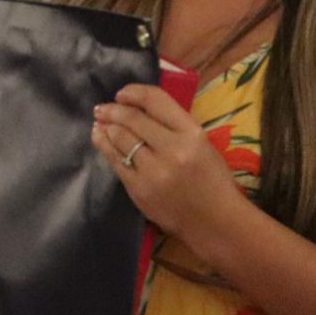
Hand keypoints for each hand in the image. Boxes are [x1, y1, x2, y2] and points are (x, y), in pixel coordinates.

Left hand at [91, 84, 245, 243]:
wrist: (215, 222)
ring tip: (100, 122)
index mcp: (192, 134)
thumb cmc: (211, 180)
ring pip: (119, 138)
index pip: (156, 101)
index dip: (134, 92)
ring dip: (106, 126)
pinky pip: (115, 161)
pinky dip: (104, 145)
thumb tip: (137, 107)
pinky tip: (100, 138)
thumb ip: (174, 124)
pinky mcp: (138, 188)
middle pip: (132, 119)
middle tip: (102, 108)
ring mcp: (153, 170)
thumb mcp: (202, 144)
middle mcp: (172, 149)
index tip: (122, 94)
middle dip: (112, 110)